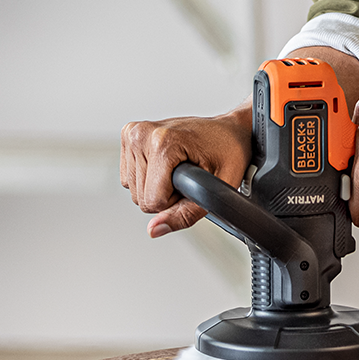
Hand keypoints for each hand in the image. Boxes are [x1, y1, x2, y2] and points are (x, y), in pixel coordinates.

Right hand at [120, 104, 251, 238]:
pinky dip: (148, 178)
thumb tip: (154, 229)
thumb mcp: (219, 188)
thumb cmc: (229, 151)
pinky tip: (166, 163)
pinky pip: (128, 178)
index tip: (193, 183)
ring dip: (157, 187)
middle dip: (167, 195)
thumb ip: (185, 214)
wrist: (229, 130)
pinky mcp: (129, 135)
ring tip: (179, 167)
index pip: (152, 201)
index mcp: (163, 141)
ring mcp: (134, 133)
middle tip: (188, 175)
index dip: (176, 201)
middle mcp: (143, 134)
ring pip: (133, 191)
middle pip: (141, 198)